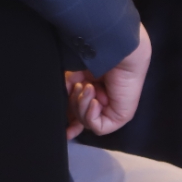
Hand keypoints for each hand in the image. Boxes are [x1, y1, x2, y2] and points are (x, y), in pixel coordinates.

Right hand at [64, 23, 151, 138]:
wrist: (117, 53)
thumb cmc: (97, 59)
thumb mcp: (74, 76)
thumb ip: (66, 91)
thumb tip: (61, 105)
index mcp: (94, 94)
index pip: (80, 115)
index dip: (70, 122)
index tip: (62, 129)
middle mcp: (103, 104)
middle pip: (79, 118)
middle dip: (74, 105)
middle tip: (78, 87)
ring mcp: (112, 111)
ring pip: (87, 123)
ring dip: (82, 105)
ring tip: (88, 87)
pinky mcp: (119, 117)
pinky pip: (99, 127)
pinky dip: (91, 115)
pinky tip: (94, 101)